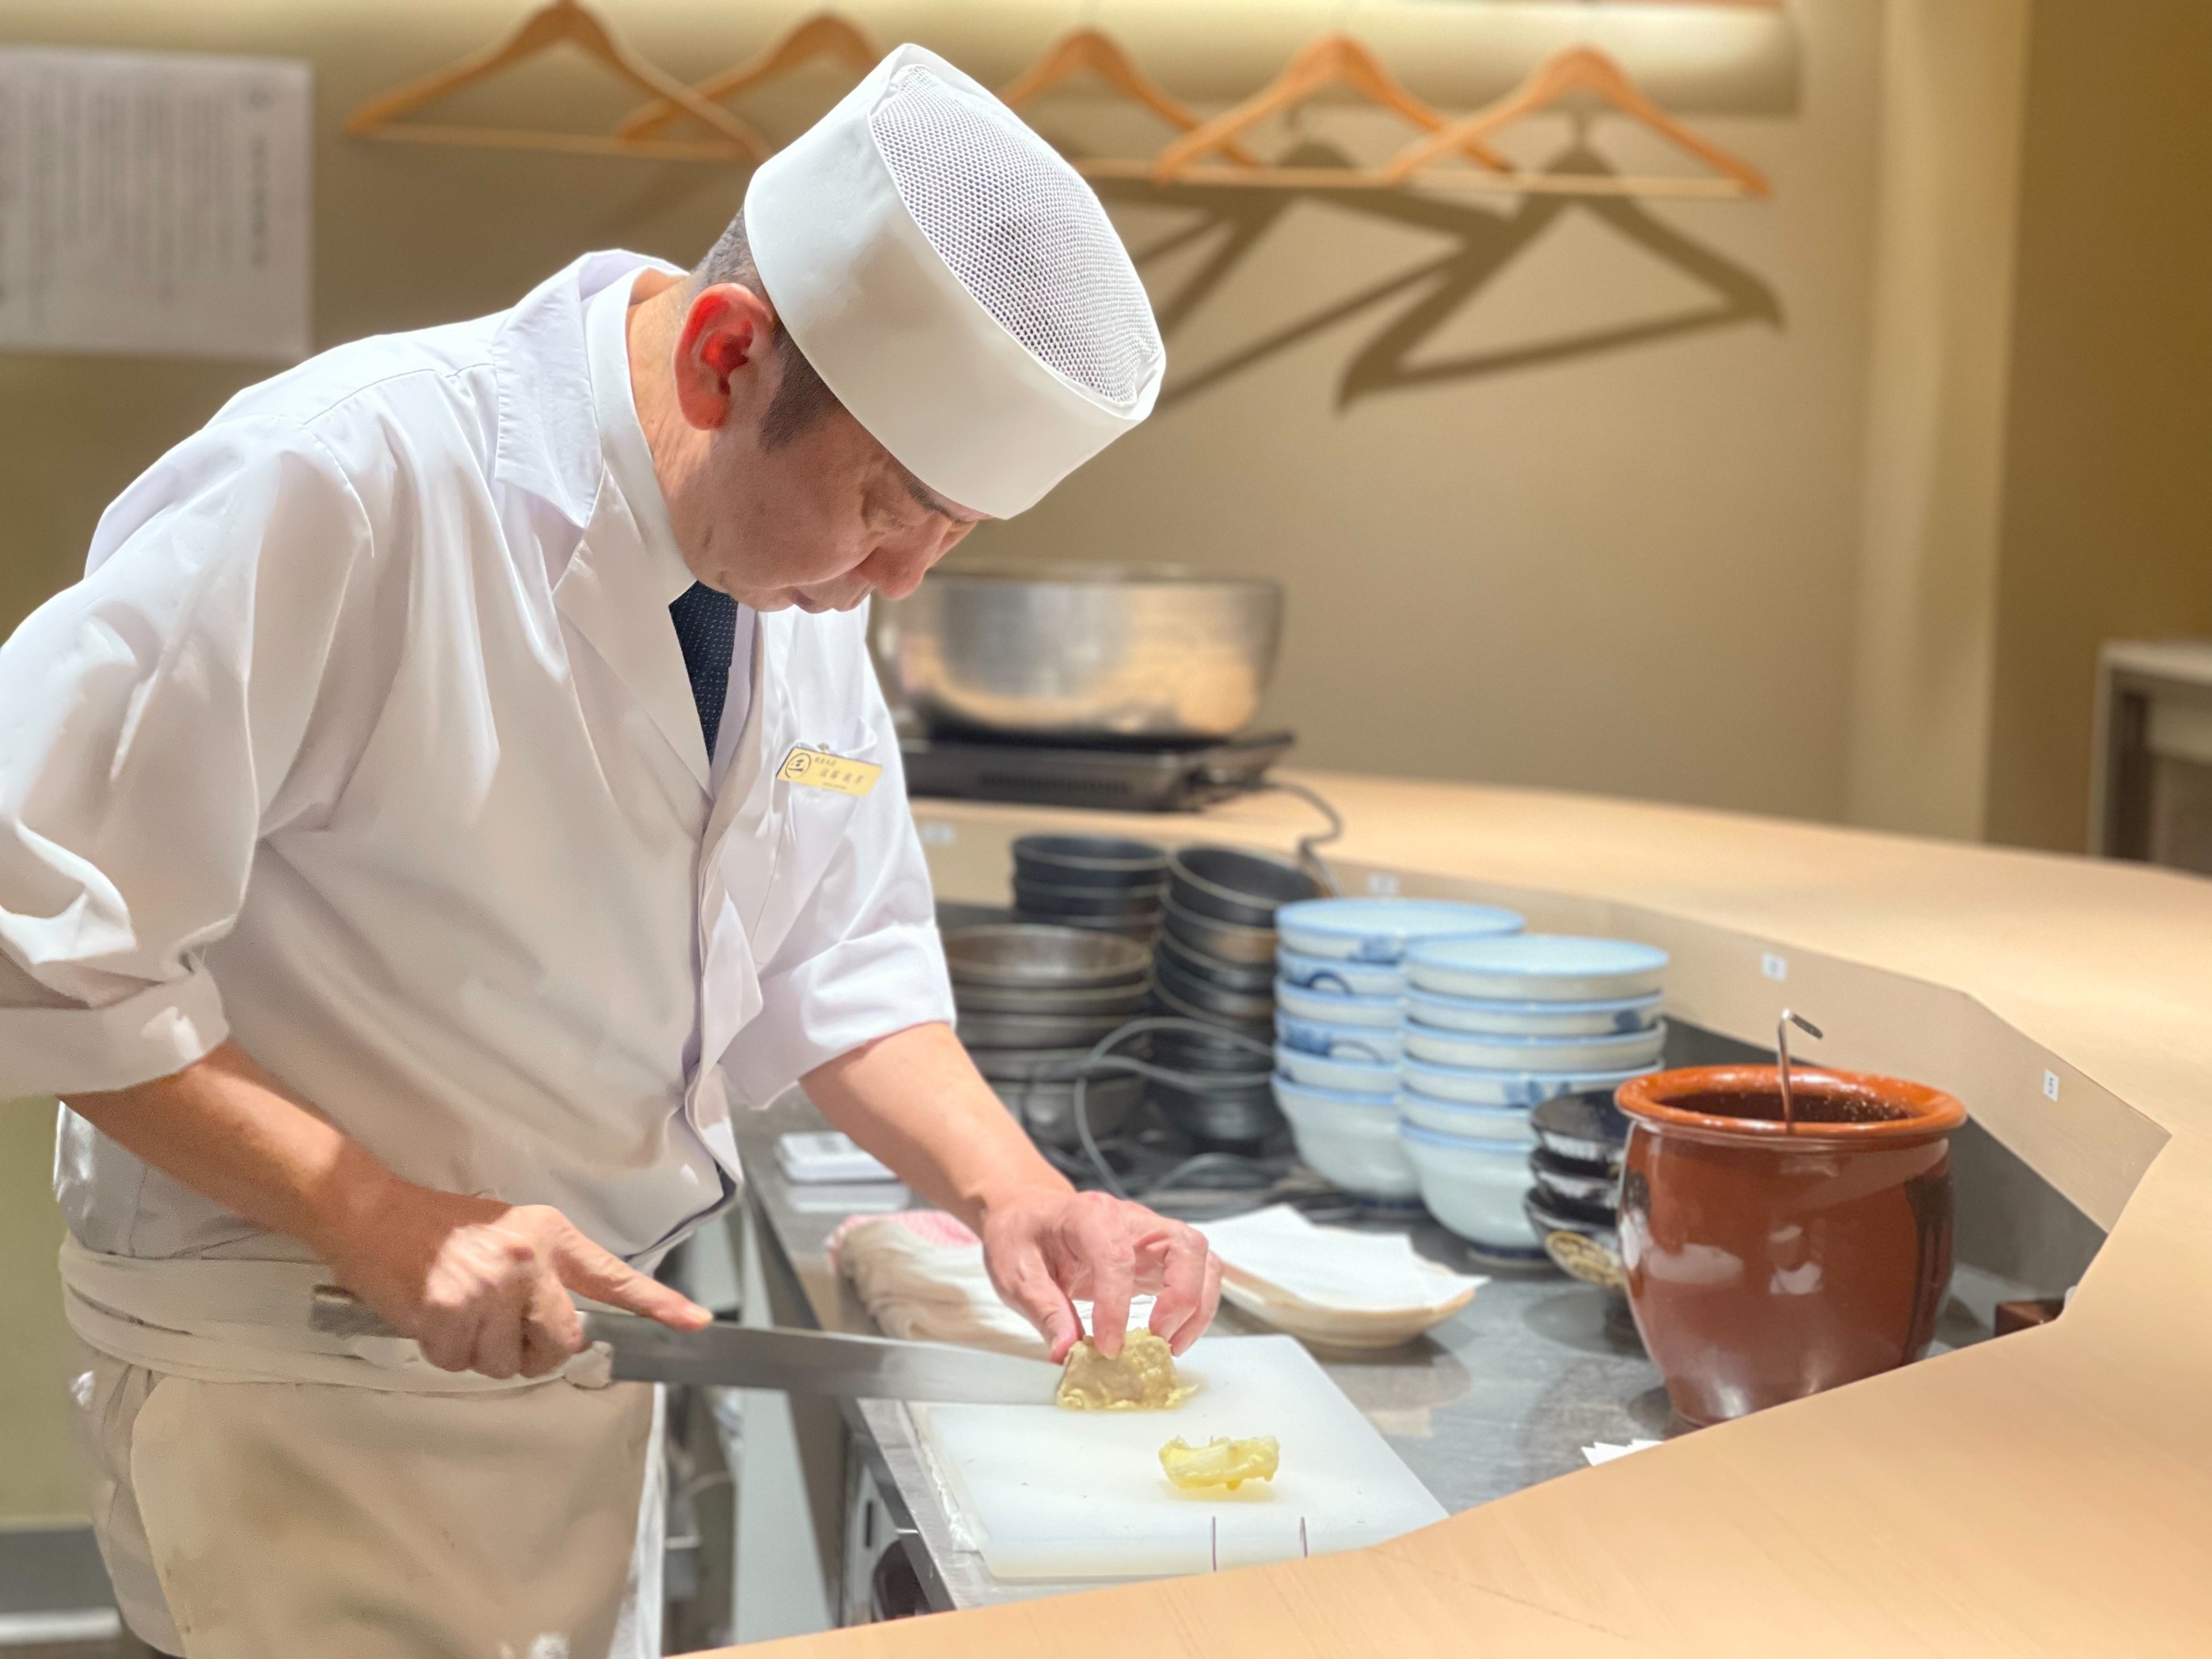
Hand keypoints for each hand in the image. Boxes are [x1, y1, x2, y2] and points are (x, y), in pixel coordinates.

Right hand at [315, 1181, 710, 1378]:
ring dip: (478, 1351)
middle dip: (531, 1352)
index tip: (695, 1321)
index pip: (613, 1277)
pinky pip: (458, 1362)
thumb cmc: (441, 1228)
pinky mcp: (448, 1309)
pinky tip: (430, 1316)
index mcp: (551, 1237)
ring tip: (457, 1311)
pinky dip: (442, 1350)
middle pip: (561, 1343)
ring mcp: (489, 1286)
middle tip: (498, 1327)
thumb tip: (568, 1328)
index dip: (657, 1304)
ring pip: (504, 1362)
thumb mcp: (512, 1232)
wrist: (372, 1214)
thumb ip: (546, 1274)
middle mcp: (529, 1261)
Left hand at [979, 1188, 1221, 1362]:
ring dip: (1198, 1306)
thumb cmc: (1022, 1236)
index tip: (1107, 1348)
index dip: (1116, 1305)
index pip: (1116, 1255)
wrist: (1030, 1213)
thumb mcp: (1014, 1272)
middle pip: (1185, 1245)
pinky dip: (1197, 1308)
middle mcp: (1131, 1219)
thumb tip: (1066, 1352)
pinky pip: (1198, 1275)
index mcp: (1090, 1215)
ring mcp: (1152, 1235)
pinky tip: (1171, 1337)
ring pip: (1202, 1259)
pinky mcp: (1160, 1257)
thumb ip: (1043, 1310)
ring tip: (1169, 1345)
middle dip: (1181, 1298)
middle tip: (1156, 1340)